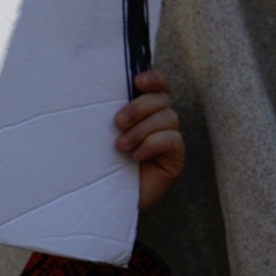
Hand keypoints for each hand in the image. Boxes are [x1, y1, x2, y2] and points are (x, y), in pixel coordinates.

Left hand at [114, 70, 184, 210]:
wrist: (104, 196)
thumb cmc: (100, 162)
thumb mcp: (102, 131)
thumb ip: (108, 109)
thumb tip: (102, 87)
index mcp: (143, 109)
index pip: (158, 85)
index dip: (153, 78)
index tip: (138, 81)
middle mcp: (159, 121)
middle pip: (163, 99)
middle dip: (139, 108)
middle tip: (118, 123)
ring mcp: (169, 140)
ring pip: (168, 118)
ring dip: (142, 130)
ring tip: (122, 147)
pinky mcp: (175, 159)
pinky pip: (172, 140)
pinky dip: (152, 144)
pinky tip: (136, 157)